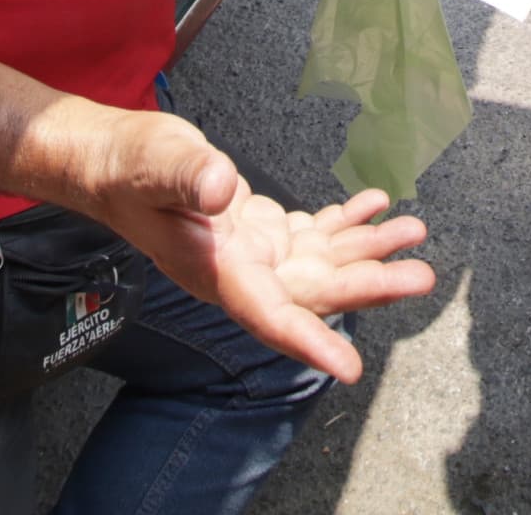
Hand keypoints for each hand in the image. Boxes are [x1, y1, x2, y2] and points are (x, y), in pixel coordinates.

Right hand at [71, 110, 436, 383]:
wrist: (111, 164)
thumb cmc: (129, 168)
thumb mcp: (157, 164)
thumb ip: (190, 178)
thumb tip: (223, 189)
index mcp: (215, 270)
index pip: (268, 316)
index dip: (310, 342)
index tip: (349, 367)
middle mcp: (240, 272)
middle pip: (313, 291)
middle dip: (369, 284)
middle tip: (420, 274)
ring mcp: (253, 254)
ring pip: (322, 263)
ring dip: (369, 250)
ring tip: (413, 231)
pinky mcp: (259, 231)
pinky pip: (313, 236)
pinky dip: (346, 223)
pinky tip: (374, 206)